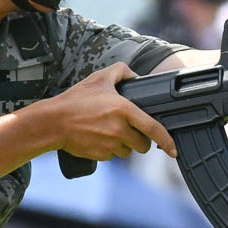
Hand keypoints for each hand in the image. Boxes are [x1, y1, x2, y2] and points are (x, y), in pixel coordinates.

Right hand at [42, 63, 174, 162]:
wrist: (53, 121)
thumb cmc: (75, 100)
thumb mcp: (99, 78)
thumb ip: (121, 71)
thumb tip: (136, 76)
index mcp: (123, 110)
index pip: (153, 128)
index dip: (167, 140)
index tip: (173, 149)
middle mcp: (119, 129)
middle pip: (142, 145)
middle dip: (139, 140)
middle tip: (127, 129)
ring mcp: (110, 144)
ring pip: (127, 151)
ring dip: (123, 144)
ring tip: (107, 131)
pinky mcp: (101, 155)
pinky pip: (112, 155)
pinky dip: (109, 149)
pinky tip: (97, 137)